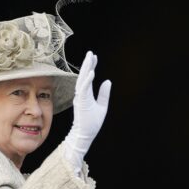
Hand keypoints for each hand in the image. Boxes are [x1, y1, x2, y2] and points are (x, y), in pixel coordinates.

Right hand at [64, 51, 111, 173]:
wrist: (85, 135)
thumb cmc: (92, 123)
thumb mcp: (102, 106)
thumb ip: (104, 94)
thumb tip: (108, 81)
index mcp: (86, 94)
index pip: (88, 77)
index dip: (90, 66)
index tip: (93, 57)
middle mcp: (81, 94)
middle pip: (84, 76)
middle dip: (87, 64)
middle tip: (90, 53)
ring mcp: (80, 98)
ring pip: (82, 80)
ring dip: (86, 68)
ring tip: (90, 58)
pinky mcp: (81, 103)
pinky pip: (84, 89)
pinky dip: (87, 80)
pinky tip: (91, 72)